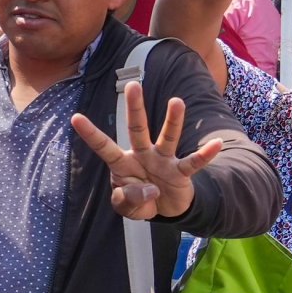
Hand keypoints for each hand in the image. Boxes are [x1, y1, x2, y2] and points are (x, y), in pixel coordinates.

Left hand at [71, 84, 223, 221]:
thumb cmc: (140, 201)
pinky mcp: (181, 171)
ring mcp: (163, 161)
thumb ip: (129, 200)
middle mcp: (143, 155)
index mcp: (123, 163)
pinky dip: (205, 155)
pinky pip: (193, 162)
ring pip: (167, 137)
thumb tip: (149, 190)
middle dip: (135, 108)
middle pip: (137, 129)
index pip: (105, 147)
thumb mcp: (128, 208)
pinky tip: (215, 144)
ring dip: (172, 121)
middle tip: (132, 84)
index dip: (91, 134)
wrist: (165, 208)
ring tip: (177, 102)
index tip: (75, 118)